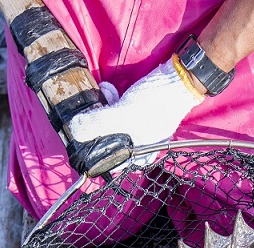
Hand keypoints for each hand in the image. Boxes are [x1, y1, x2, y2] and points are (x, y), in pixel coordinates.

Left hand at [68, 58, 203, 163]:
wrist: (179, 79)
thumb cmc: (155, 103)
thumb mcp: (122, 114)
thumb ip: (98, 123)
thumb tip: (74, 130)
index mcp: (138, 155)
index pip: (109, 163)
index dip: (94, 152)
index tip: (81, 140)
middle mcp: (140, 145)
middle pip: (110, 143)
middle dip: (97, 126)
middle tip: (89, 114)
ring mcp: (142, 129)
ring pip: (114, 125)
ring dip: (103, 109)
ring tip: (101, 94)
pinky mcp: (142, 113)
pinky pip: (122, 112)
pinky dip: (113, 101)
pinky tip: (108, 88)